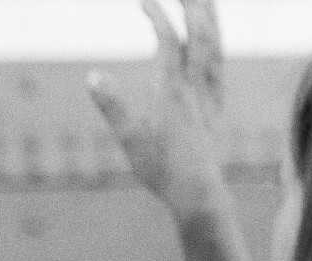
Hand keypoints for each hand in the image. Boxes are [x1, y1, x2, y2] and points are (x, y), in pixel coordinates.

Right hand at [89, 0, 225, 214]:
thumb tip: (92, 76)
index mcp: (171, 89)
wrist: (198, 190)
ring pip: (213, 40)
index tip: (142, 0)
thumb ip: (112, 106)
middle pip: (198, 29)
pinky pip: (219, 59)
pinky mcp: (216, 101)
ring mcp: (209, 90)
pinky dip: (215, 37)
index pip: (167, 38)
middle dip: (190, 2)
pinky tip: (211, 32)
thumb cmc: (161, 170)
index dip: (156, 14)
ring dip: (208, 13)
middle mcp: (194, 84)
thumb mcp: (129, 139)